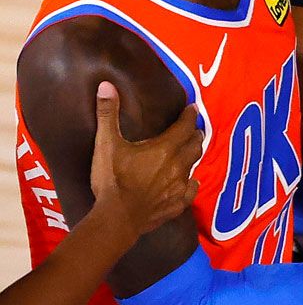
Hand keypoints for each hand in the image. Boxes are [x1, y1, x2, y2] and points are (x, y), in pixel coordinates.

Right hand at [90, 81, 201, 235]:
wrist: (116, 218)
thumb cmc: (112, 180)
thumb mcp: (106, 144)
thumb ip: (108, 114)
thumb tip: (107, 85)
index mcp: (165, 148)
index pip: (185, 126)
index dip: (189, 116)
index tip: (193, 108)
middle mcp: (178, 165)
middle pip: (194, 145)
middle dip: (195, 135)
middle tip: (194, 130)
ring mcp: (179, 187)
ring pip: (194, 166)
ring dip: (193, 156)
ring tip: (191, 150)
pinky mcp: (176, 205)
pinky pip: (190, 192)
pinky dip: (191, 184)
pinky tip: (191, 183)